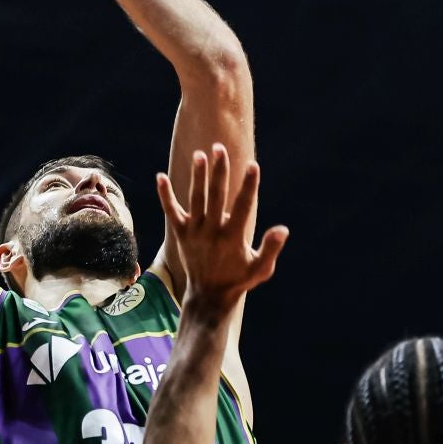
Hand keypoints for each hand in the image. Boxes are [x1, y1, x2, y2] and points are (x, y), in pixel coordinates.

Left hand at [156, 144, 289, 312]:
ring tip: (200, 155)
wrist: (209, 295)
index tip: (254, 166)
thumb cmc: (239, 279)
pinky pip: (171, 212)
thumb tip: (283, 229)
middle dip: (218, 171)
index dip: (249, 186)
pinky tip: (159, 177)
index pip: (243, 206)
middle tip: (220, 148)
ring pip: (195, 199)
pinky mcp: (181, 234)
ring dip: (197, 176)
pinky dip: (165, 196)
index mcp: (233, 237)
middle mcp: (212, 232)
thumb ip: (270, 248)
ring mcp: (194, 232)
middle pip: (215, 196)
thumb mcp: (260, 268)